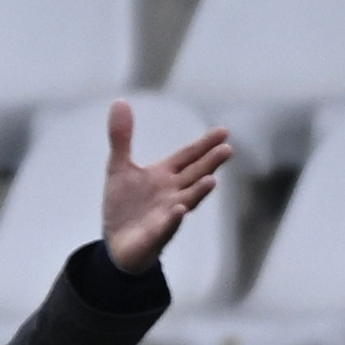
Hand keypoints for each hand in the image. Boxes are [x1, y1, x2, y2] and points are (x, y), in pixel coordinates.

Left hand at [103, 100, 232, 275]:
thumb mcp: (119, 167)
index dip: (204, 145)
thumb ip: (122, 138)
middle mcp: (172, 193)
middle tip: (227, 149)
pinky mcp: (156, 236)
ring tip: (211, 180)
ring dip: (198, 192)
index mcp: (165, 175)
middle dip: (209, 164)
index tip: (223, 131)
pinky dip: (173, 220)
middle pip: (194, 175)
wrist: (117, 243)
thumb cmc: (125, 205)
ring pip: (187, 201)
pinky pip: (166, 228)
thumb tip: (120, 101)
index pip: (188, 157)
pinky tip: (180, 211)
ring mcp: (167, 215)